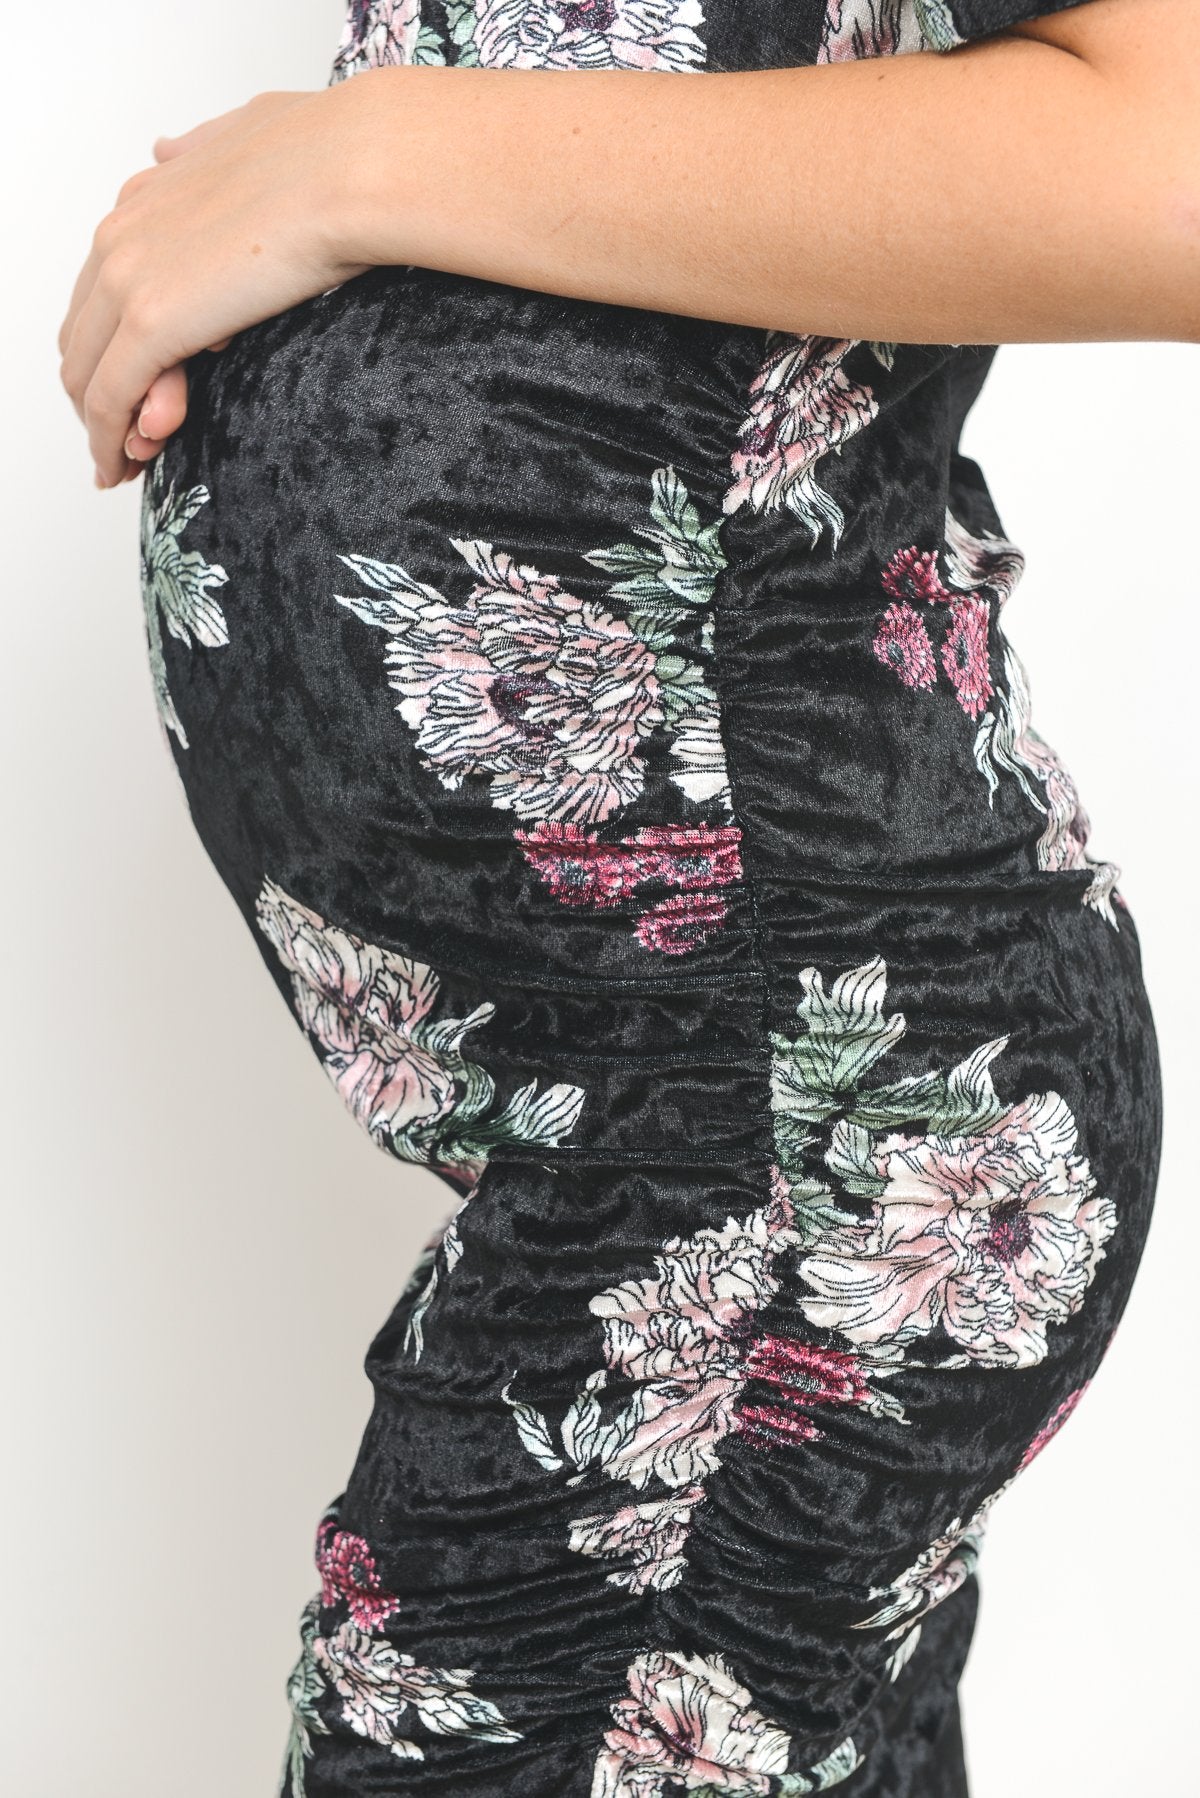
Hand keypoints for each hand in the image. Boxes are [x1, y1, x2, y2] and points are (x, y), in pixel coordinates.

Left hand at [59, 86, 371, 486]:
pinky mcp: (150, 325)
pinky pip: (110, 400)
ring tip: (130, 465)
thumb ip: (202, 150)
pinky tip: (123, 468)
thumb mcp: (248, 135)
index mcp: (148, 194)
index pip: (105, 286)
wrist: (356, 171)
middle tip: (128, 442)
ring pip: (87, 374)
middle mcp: (123, 233)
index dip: (110, 343)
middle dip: (100, 395)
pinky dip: (109, 441)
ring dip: (105, 427)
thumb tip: (168, 152)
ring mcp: (128, 278)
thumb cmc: (332, 158)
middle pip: (83, 335)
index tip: (133, 388)